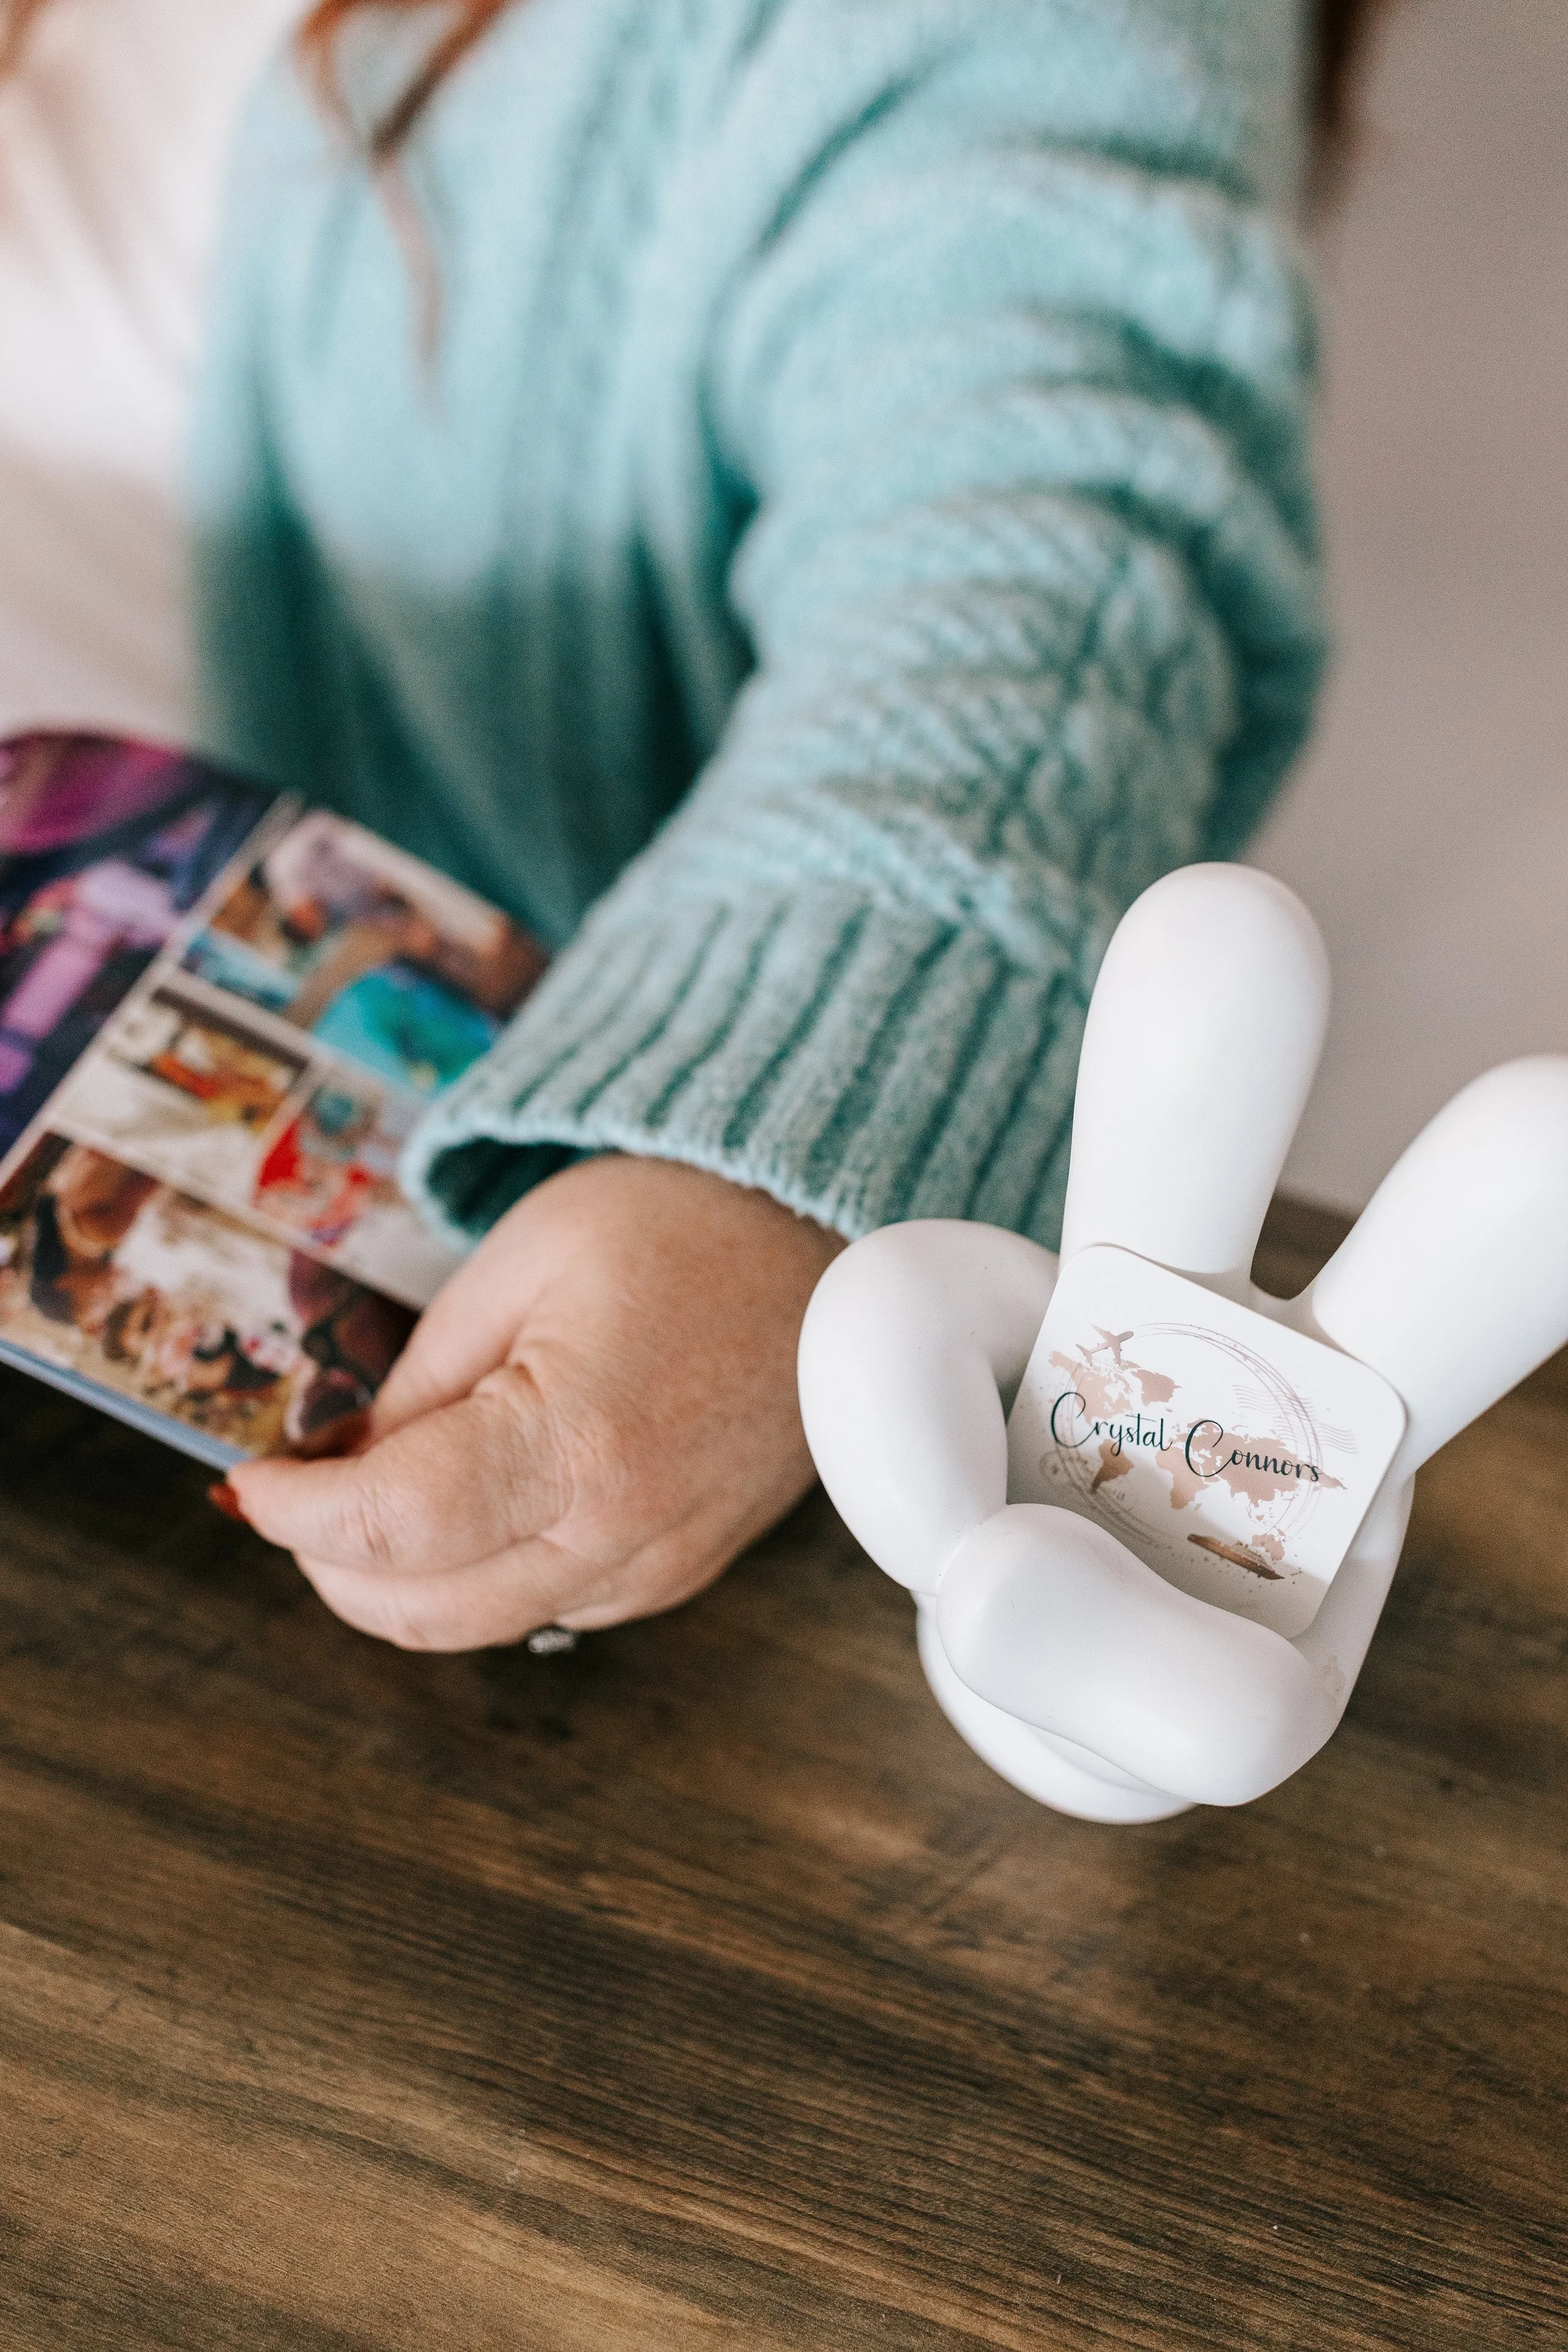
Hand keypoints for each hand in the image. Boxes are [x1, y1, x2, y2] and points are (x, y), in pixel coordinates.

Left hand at [225, 1156, 844, 1649]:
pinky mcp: (686, 1569)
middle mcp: (627, 1530)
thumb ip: (421, 1380)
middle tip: (295, 1496)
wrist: (828, 1241)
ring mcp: (665, 1563)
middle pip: (426, 1610)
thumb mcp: (517, 1264)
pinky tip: (470, 1503)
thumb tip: (345, 1463)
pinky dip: (483, 1577)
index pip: (392, 1525)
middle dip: (332, 1564)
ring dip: (403, 1582)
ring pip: (485, 1625)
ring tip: (376, 1490)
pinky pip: (553, 1608)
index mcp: (579, 1441)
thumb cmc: (682, 1224)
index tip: (251, 1480)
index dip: (296, 1513)